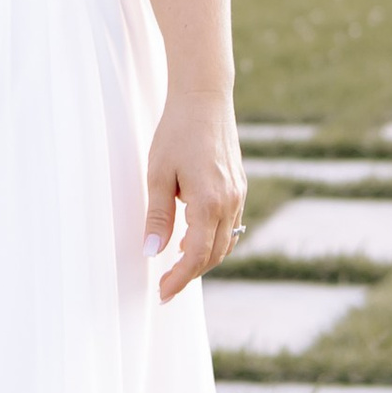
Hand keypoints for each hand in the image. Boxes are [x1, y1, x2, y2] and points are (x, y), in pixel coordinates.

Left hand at [145, 96, 243, 303]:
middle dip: (190, 274)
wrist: (204, 99)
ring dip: (203, 258)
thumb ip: (157, 216)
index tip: (163, 292)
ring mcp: (238, 194)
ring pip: (225, 241)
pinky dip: (213, 239)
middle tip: (166, 286)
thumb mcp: (157, 175)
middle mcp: (230, 202)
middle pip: (214, 254)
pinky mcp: (239, 186)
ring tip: (177, 265)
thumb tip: (151, 251)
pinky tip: (192, 238)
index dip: (180, 278)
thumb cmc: (177, 132)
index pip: (197, 255)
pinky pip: (230, 225)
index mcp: (209, 202)